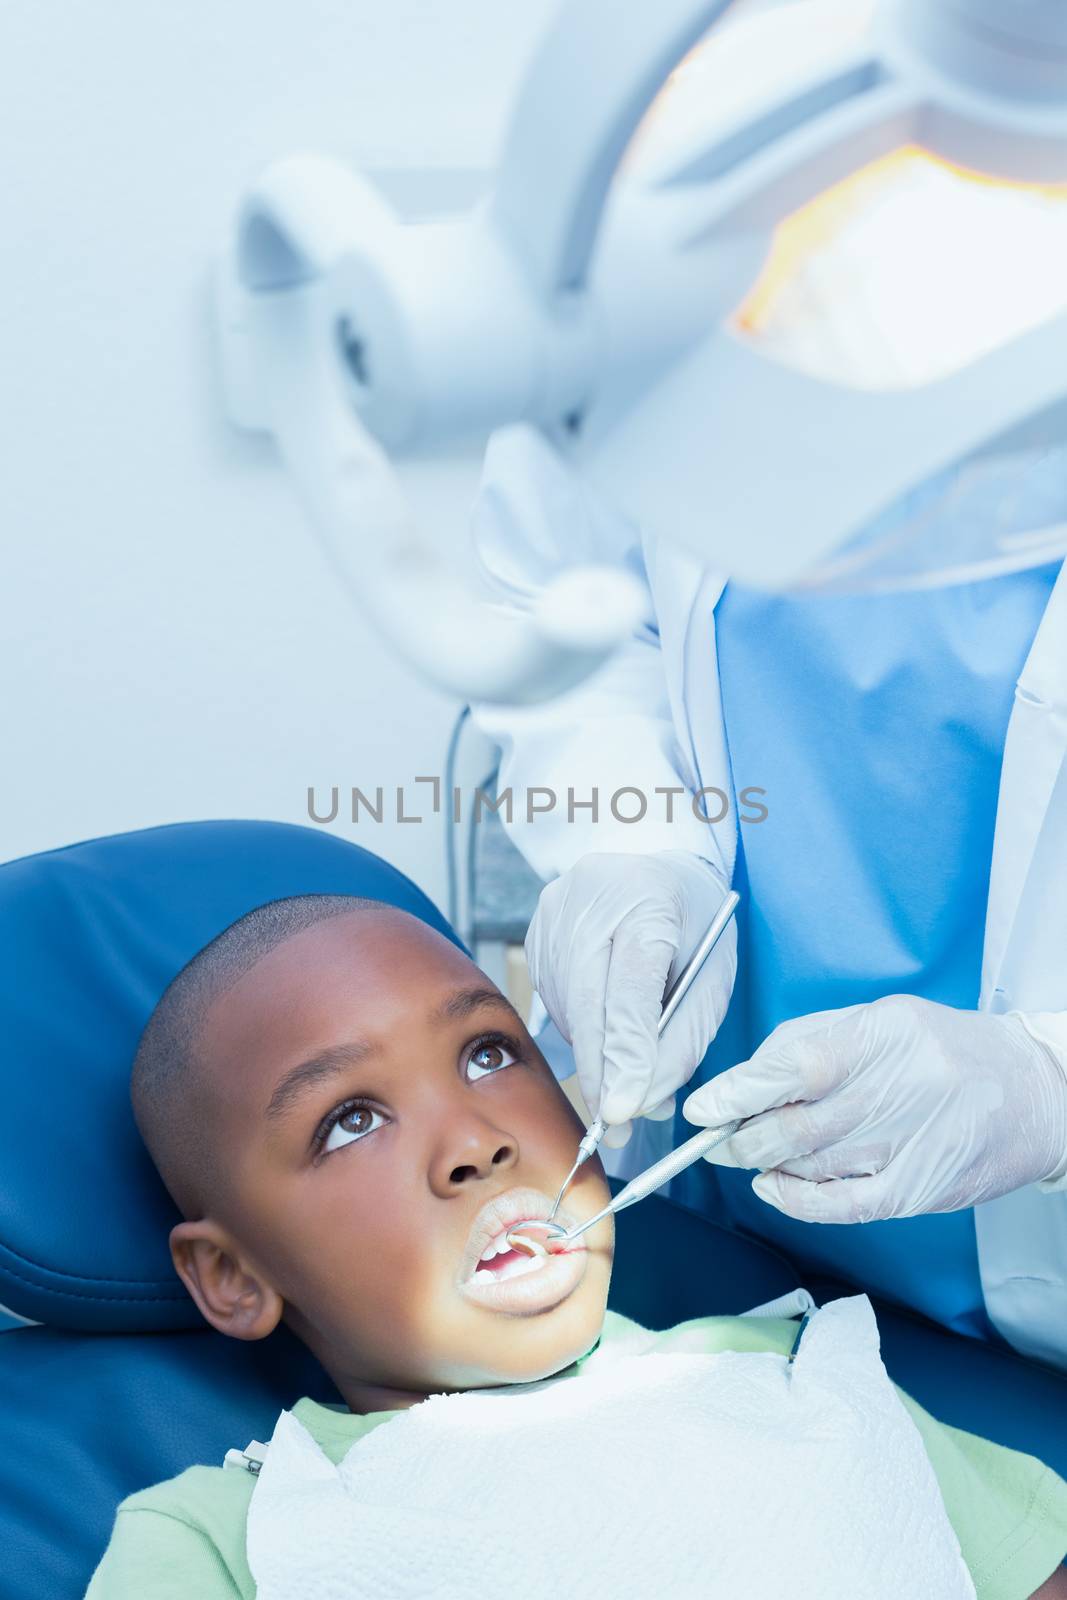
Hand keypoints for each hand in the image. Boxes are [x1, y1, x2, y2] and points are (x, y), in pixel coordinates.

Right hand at [527, 850, 736, 1146]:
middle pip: (588, 1005)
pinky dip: (579, 1027)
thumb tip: (641, 1102)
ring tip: (626, 1064)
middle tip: (616, 1127)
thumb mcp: (711, 979)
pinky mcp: (534, 930)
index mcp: (649, 901)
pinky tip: (604, 1019)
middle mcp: (590, 900)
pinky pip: (553, 999)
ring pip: (567, 1010)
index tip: (623, 1109)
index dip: (626, 1053)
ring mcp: (554, 913)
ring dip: (593, 1052)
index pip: (632, 988)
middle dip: (602, 1074)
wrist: (653, 863)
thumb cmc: (693, 926)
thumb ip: (681, 1041)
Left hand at [681, 995, 1066, 1220]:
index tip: (703, 1107)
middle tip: (714, 1135)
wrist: (1035, 1094)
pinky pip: (840, 1206)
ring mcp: (909, 1145)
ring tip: (743, 1152)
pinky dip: (795, 1200)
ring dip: (762, 1163)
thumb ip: (811, 1039)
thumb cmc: (945, 1051)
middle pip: (794, 1125)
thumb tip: (746, 1077)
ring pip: (809, 1164)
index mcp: (884, 1035)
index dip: (739, 1090)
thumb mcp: (881, 1020)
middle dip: (739, 1135)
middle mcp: (898, 1090)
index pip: (796, 1067)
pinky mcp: (917, 1191)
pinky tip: (773, 1187)